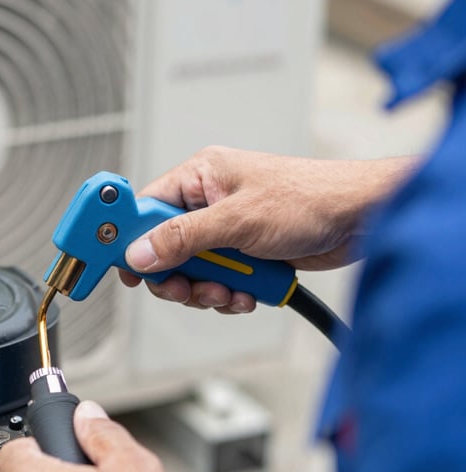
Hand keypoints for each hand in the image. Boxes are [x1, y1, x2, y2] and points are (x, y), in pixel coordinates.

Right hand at [121, 147, 416, 311]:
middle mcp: (208, 202)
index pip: (143, 209)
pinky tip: (250, 291)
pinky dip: (231, 294)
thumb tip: (140, 253)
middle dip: (179, 276)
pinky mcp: (244, 254)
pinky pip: (218, 282)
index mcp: (199, 177)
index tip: (111, 264)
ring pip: (191, 272)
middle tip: (190, 288)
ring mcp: (226, 230)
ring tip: (232, 290)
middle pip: (164, 250)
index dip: (126, 238)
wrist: (360, 220)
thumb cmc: (310, 198)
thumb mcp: (238, 221)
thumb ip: (183, 238)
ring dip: (209, 290)